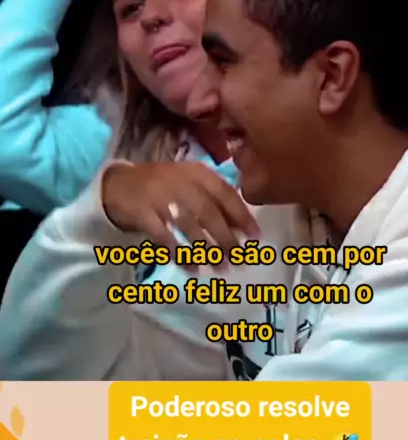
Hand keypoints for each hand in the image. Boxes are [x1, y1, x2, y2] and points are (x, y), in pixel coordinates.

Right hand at [102, 161, 259, 254]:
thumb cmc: (164, 187)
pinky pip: (164, 236)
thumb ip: (214, 201)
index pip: (225, 193)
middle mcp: (180, 181)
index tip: (255, 238)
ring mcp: (159, 196)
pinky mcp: (141, 211)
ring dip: (206, 248)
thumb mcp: (191, 184)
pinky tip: (191, 267)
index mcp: (197, 172)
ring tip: (219, 268)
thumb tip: (242, 228)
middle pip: (209, 212)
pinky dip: (179, 253)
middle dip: (226, 238)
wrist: (119, 184)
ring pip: (189, 224)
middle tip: (239, 260)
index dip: (241, 216)